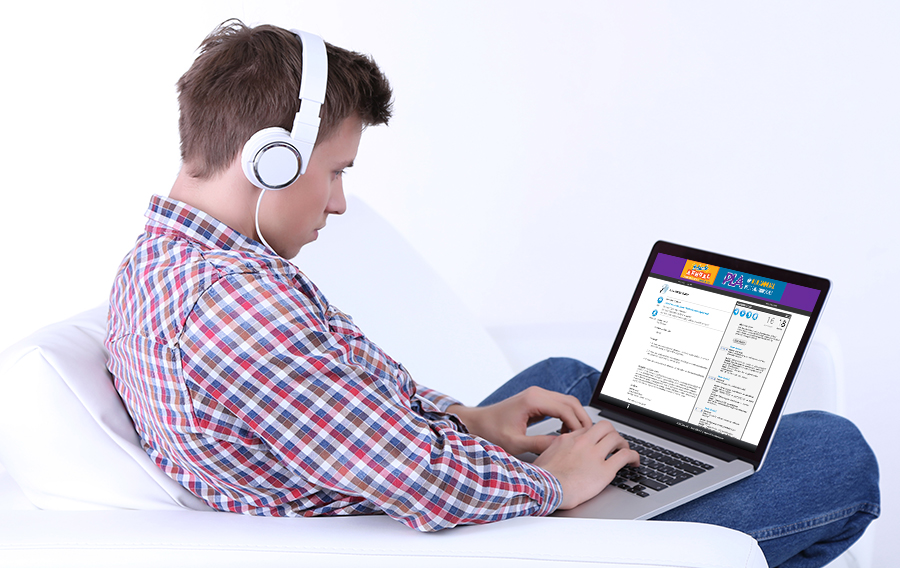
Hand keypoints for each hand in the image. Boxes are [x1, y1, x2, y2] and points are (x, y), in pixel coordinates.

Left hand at [447, 386, 592, 455]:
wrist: (478, 422)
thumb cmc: (492, 431)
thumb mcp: (516, 443)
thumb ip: (540, 444)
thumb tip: (562, 447)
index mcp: (533, 400)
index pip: (566, 409)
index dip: (578, 425)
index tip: (583, 441)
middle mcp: (537, 393)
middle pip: (571, 402)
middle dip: (582, 420)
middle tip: (587, 439)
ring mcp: (537, 394)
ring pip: (567, 402)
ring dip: (576, 418)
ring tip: (578, 438)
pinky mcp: (536, 400)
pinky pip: (559, 405)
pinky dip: (567, 417)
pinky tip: (566, 432)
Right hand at [533, 421, 639, 509]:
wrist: (545, 488)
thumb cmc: (541, 478)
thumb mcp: (544, 456)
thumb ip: (555, 450)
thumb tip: (557, 454)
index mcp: (568, 438)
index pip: (588, 429)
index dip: (595, 435)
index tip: (598, 442)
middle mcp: (583, 442)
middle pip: (605, 427)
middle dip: (612, 433)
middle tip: (615, 443)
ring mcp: (595, 455)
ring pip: (616, 438)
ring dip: (623, 444)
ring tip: (625, 451)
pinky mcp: (604, 470)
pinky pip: (625, 456)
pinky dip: (633, 457)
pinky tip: (635, 462)